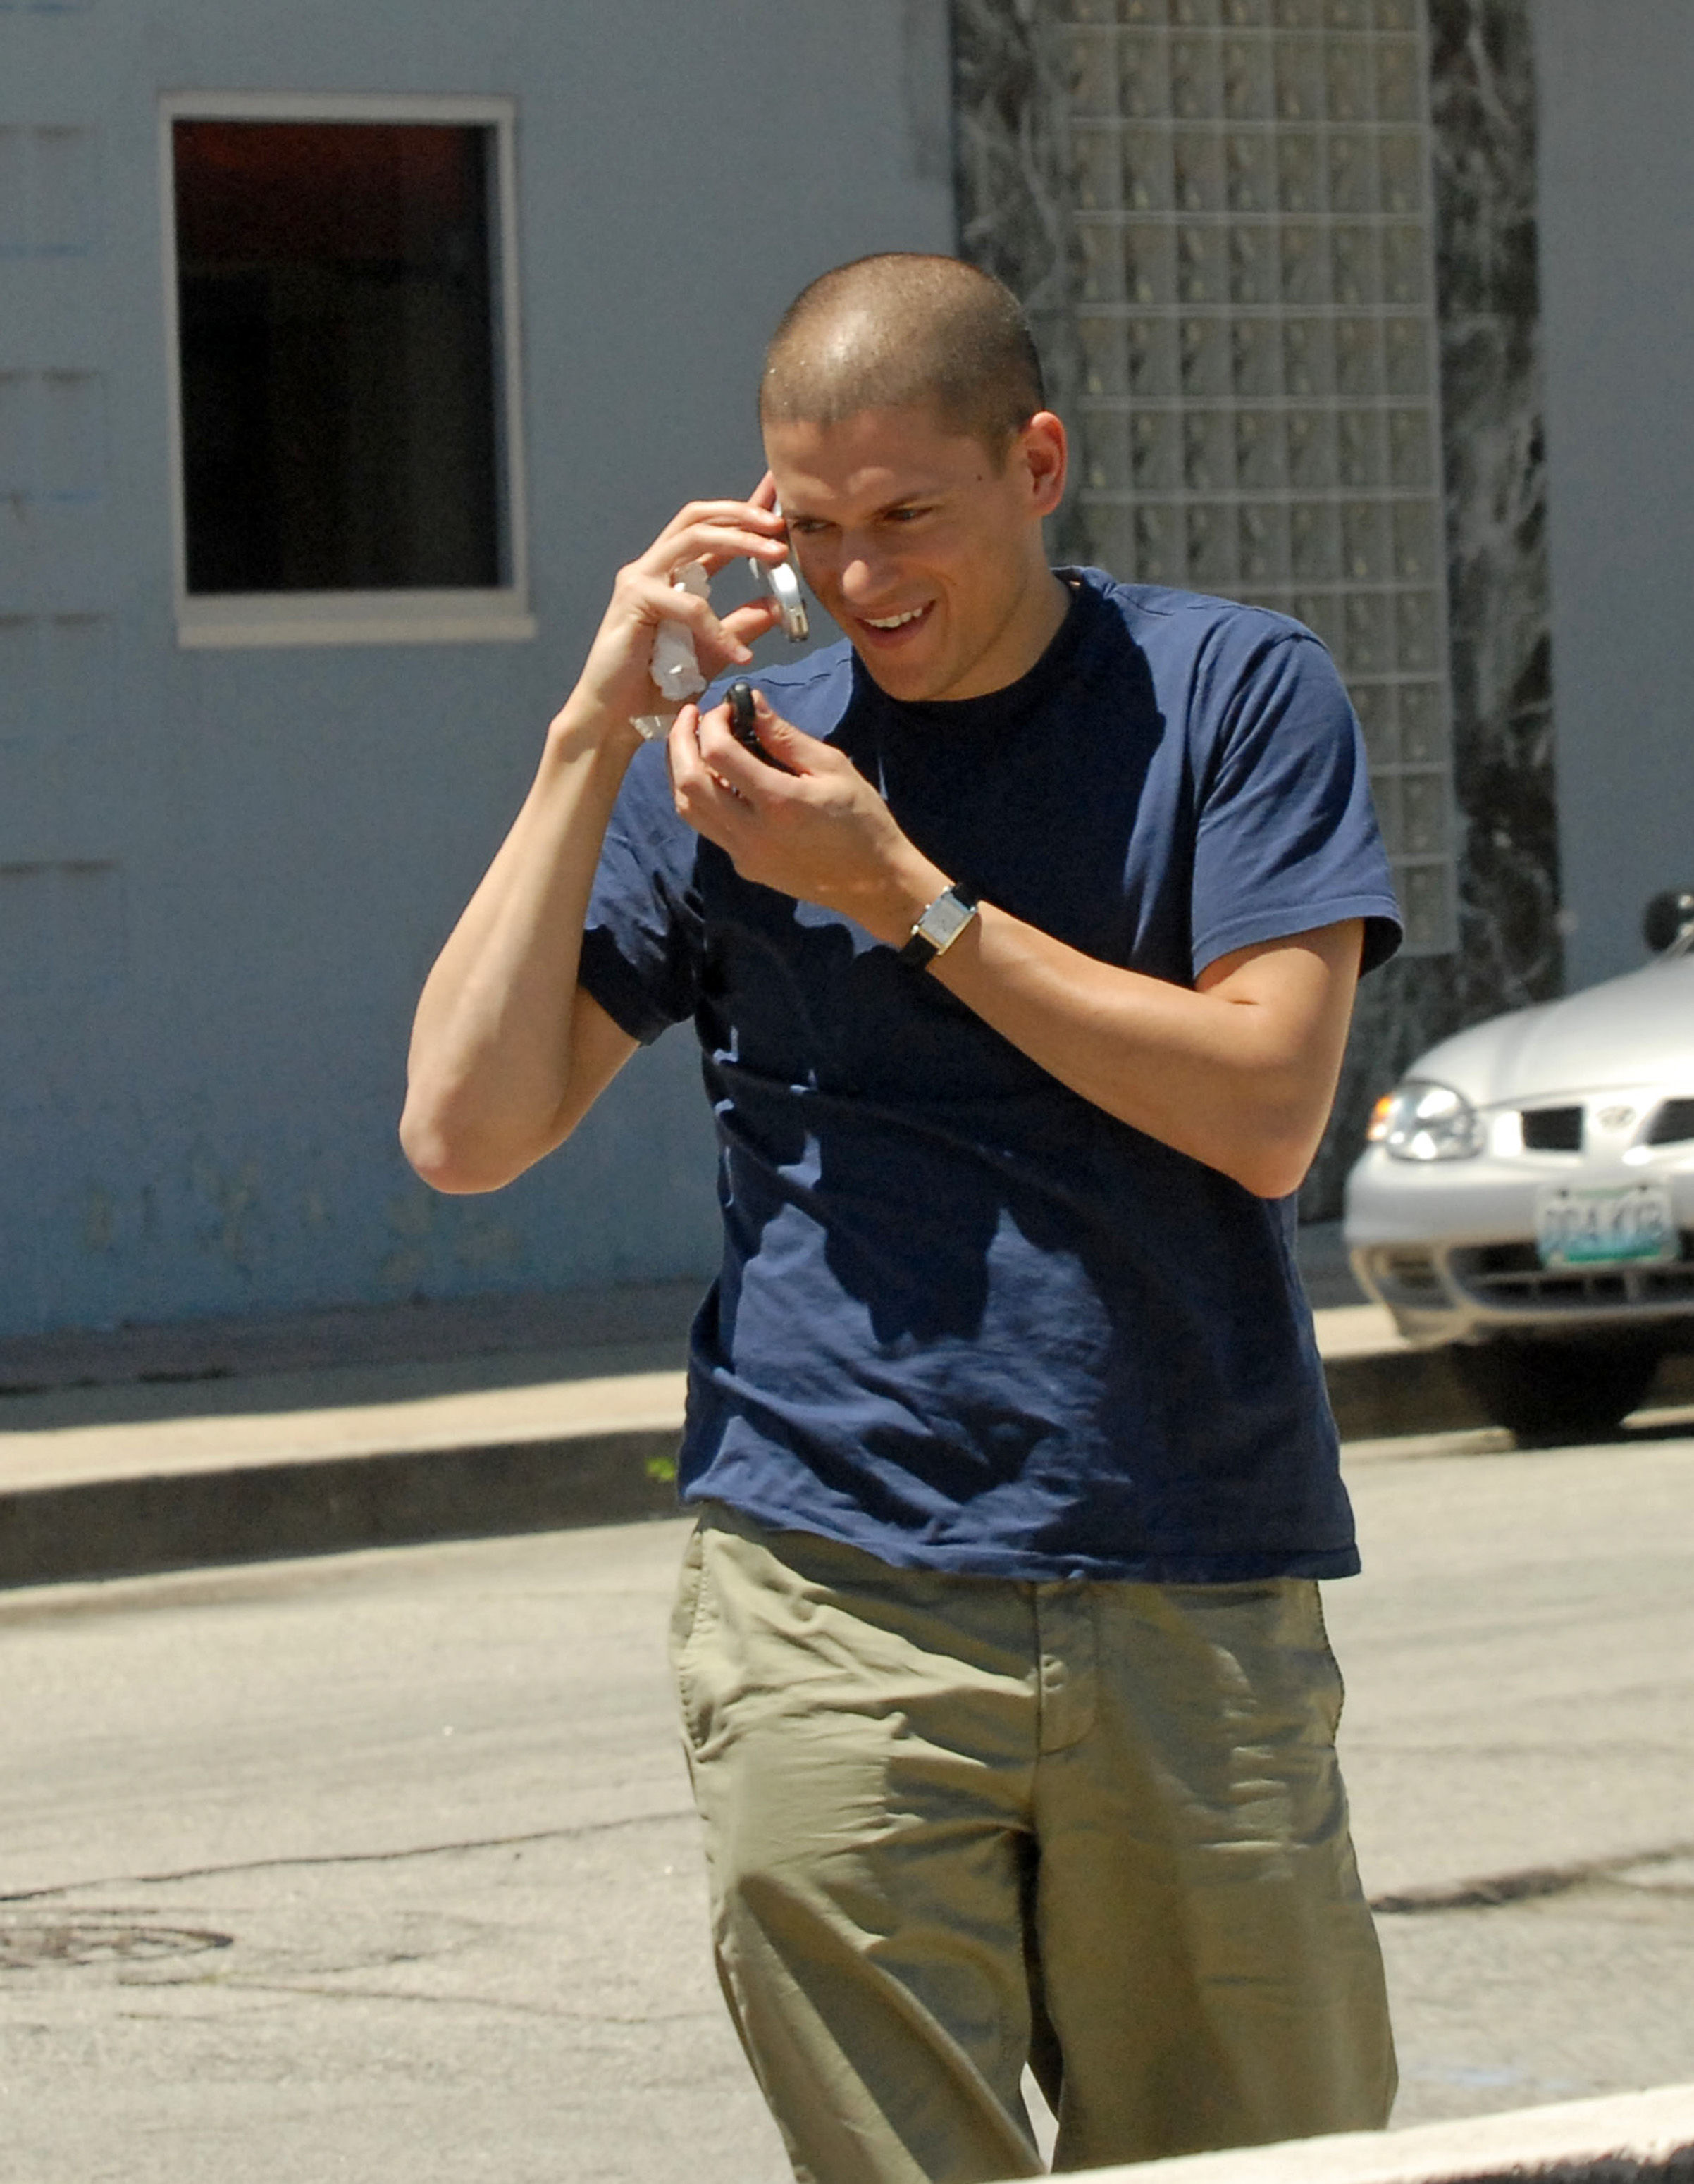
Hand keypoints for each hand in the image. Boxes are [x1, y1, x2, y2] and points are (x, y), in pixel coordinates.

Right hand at [557, 476, 793, 747]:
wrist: (616, 721)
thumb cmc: (656, 689)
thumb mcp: (712, 653)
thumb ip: (741, 626)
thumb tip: (776, 606)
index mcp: (672, 575)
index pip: (710, 530)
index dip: (744, 511)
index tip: (777, 496)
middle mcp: (653, 568)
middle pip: (698, 517)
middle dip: (743, 514)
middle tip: (781, 526)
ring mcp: (640, 580)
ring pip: (693, 539)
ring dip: (740, 541)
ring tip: (777, 556)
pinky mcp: (633, 601)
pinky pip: (688, 603)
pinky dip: (718, 627)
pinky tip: (739, 655)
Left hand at [668, 687, 945, 943]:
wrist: (874, 883)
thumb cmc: (862, 819)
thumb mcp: (832, 767)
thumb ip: (785, 736)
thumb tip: (750, 702)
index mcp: (778, 802)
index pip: (718, 753)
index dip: (713, 722)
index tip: (725, 707)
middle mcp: (751, 832)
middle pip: (687, 782)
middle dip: (680, 742)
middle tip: (690, 716)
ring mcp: (743, 854)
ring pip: (687, 809)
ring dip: (681, 771)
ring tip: (692, 744)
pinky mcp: (744, 866)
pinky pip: (708, 827)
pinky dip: (702, 797)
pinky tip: (718, 779)